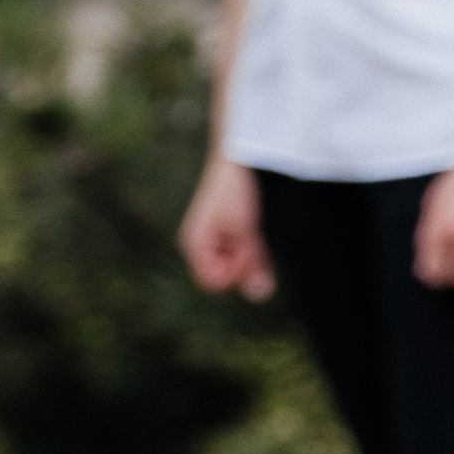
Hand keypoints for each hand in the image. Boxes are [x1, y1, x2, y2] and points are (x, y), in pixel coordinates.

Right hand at [178, 153, 274, 298]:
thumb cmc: (236, 191)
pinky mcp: (225, 238)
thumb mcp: (247, 230)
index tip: (245, 246)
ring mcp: (212, 243)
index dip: (235, 271)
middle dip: (243, 263)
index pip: (214, 282)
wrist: (237, 159)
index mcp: (194, 244)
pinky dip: (250, 249)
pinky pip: (238, 258)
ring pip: (234, 269)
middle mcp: (199, 247)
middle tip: (251, 235)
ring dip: (249, 255)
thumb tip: (259, 294)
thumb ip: (252, 264)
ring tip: (252, 230)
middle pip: (225, 278)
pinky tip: (254, 231)